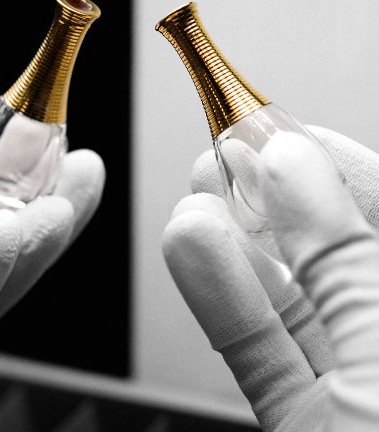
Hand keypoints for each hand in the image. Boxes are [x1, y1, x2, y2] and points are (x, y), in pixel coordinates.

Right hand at [162, 127, 378, 430]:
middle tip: (226, 158)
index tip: (281, 131)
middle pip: (327, 253)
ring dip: (231, 243)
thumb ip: (339, 256)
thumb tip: (291, 161)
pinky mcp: (300, 418)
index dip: (334, 167)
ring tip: (196, 198)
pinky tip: (188, 248)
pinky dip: (216, 297)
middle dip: (269, 199)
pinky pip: (255, 348)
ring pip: (285, 298)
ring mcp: (346, 384)